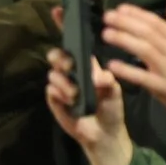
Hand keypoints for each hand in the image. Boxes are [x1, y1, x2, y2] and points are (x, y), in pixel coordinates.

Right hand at [46, 47, 133, 164]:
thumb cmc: (111, 109)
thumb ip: (107, 80)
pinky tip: (70, 102)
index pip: (74, 46)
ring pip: (52, 73)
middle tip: (70, 67)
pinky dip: (59, 94)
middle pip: (56, 56)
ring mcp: (61, 86)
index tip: (64, 30)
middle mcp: (71, 73)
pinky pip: (50, 90)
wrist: (104, 134)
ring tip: (75, 94)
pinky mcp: (54, 100)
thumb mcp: (115, 92)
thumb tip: (95, 76)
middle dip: (59, 58)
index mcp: (86, 66)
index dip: (67, 39)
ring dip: (63, 82)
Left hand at [100, 0, 165, 144]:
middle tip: (107, 17)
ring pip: (145, 51)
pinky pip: (143, 77)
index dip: (138, 14)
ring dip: (124, 41)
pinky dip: (128, 71)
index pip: (156, 23)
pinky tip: (112, 65)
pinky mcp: (162, 87)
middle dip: (126, 23)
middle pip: (148, 33)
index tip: (120, 8)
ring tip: (106, 34)